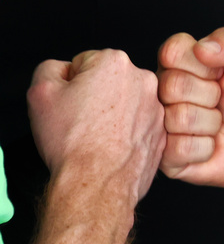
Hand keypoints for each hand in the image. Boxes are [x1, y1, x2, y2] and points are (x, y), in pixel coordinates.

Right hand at [27, 48, 164, 206]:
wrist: (98, 181)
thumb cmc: (72, 142)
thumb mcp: (40, 92)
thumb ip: (50, 68)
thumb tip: (63, 70)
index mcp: (115, 62)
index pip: (83, 63)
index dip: (69, 85)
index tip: (69, 103)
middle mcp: (143, 79)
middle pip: (107, 81)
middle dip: (93, 96)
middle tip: (81, 121)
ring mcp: (157, 105)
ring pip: (124, 103)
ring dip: (111, 113)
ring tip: (96, 135)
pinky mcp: (162, 129)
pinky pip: (138, 124)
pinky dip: (125, 131)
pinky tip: (112, 145)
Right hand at [157, 27, 223, 214]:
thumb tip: (203, 47)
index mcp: (180, 62)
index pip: (172, 51)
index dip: (203, 64)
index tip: (219, 72)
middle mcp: (163, 90)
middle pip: (173, 85)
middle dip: (210, 95)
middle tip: (220, 100)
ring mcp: (160, 121)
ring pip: (179, 118)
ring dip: (211, 122)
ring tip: (216, 121)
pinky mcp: (164, 154)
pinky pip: (181, 148)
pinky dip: (206, 147)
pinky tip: (209, 142)